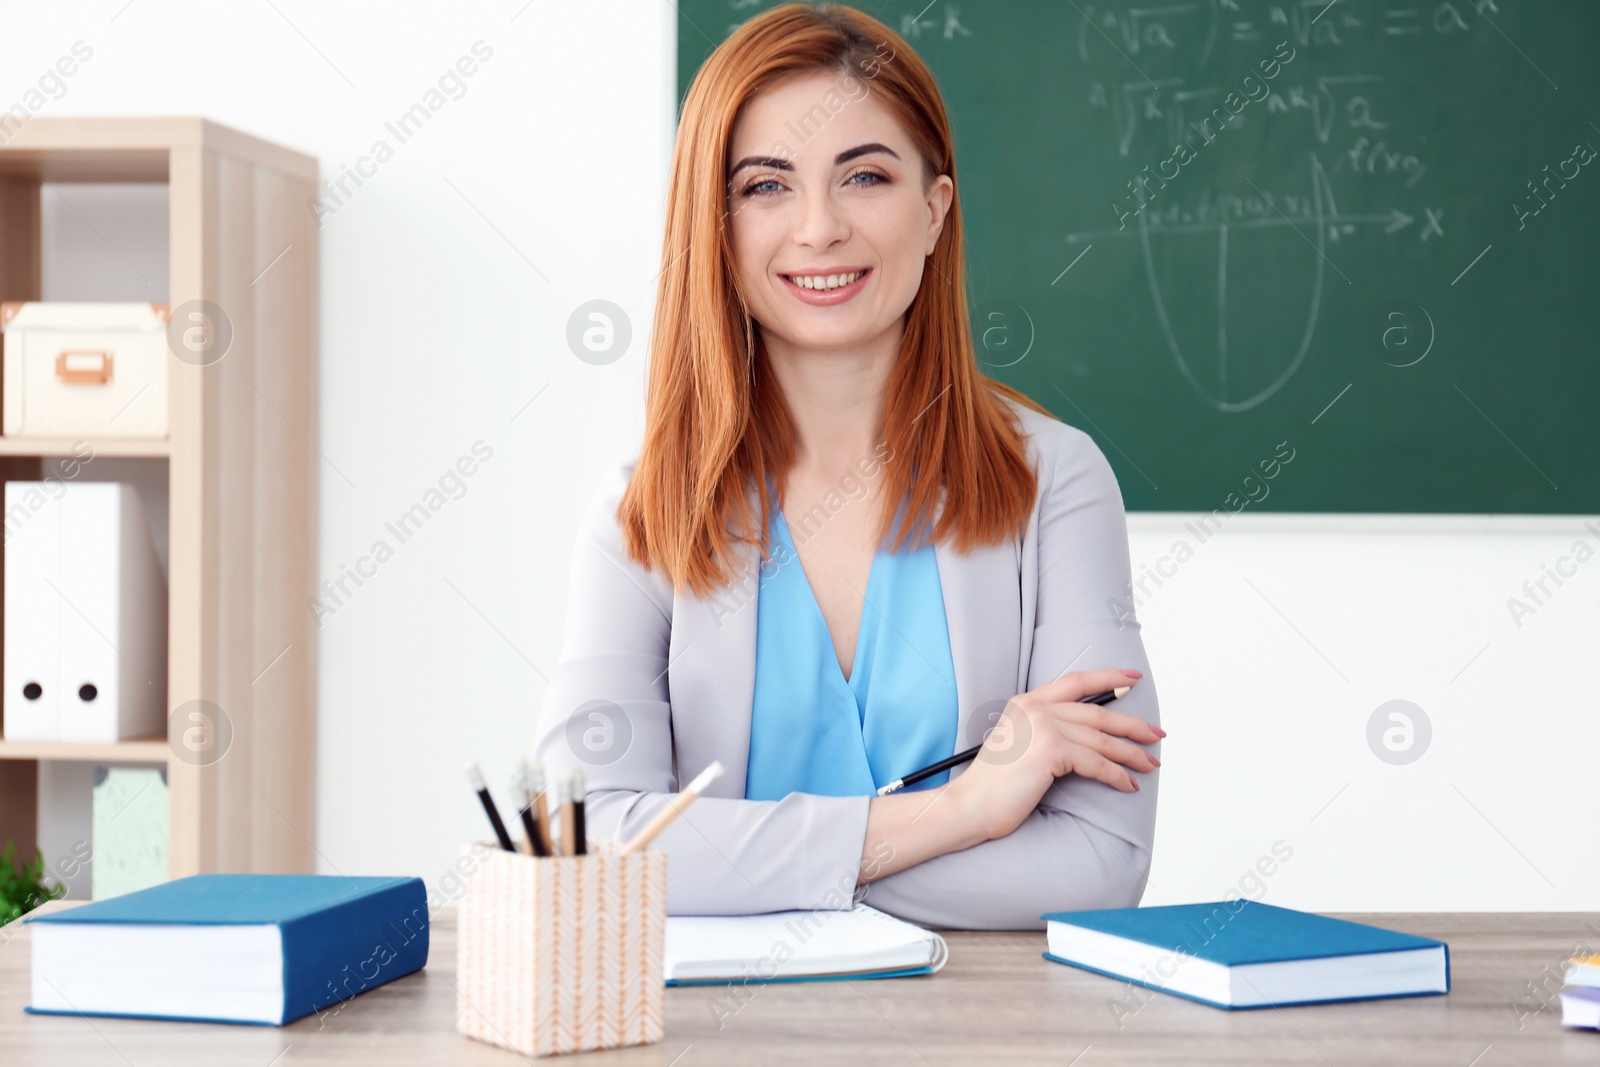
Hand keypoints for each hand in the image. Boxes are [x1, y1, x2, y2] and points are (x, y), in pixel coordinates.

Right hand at [945, 667, 1162, 842]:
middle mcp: (1036, 708)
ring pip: (1102, 740)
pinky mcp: (1052, 750)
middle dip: (1133, 725)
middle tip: (1156, 734)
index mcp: (1026, 701)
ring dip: (1131, 754)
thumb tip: (1087, 735)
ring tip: (1149, 764)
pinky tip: (1129, 784)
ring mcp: (1044, 727)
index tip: (1132, 678)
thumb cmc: (993, 783)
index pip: (1076, 681)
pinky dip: (1117, 776)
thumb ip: (1043, 728)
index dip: (1108, 677)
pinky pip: (1097, 763)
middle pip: (1098, 713)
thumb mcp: (1017, 741)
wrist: (971, 804)